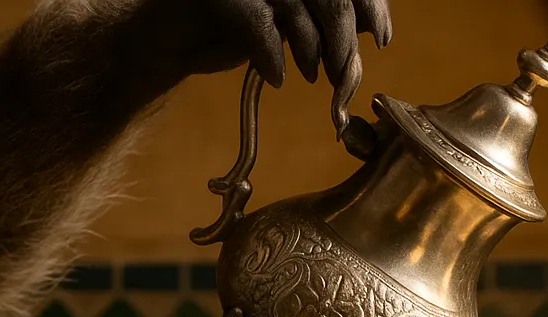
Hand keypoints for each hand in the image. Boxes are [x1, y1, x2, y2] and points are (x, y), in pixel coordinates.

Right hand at [126, 0, 391, 89]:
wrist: (167, 40)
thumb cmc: (229, 30)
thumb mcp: (288, 21)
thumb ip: (324, 18)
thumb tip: (371, 27)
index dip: (369, 2)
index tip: (380, 38)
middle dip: (343, 39)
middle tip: (343, 77)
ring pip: (297, 3)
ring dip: (312, 50)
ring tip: (311, 76)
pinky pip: (258, 23)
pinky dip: (273, 56)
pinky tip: (277, 76)